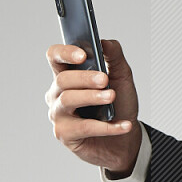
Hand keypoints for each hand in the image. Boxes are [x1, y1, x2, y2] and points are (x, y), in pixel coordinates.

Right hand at [45, 38, 141, 175]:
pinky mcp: (64, 134)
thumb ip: (114, 57)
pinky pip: (83, 128)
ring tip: (111, 97)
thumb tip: (105, 42)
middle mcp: (58, 93)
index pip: (55, 56)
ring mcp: (58, 114)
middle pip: (62, 79)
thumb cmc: (119, 106)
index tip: (83, 55)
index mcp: (68, 75)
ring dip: (92, 97)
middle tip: (104, 80)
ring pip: (68, 100)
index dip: (65, 53)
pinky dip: (106, 126)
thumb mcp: (122, 78)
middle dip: (85, 78)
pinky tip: (124, 124)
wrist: (125, 139)